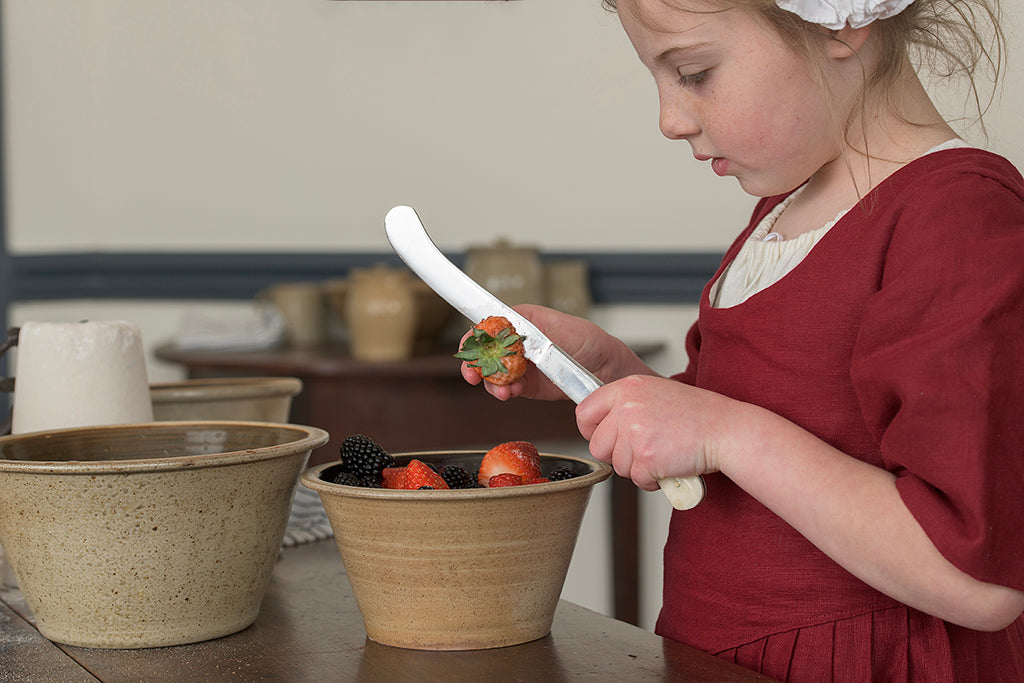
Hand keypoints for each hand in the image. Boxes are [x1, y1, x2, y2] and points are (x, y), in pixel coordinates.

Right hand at [458, 304, 652, 400]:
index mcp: (523, 321)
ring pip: (492, 373)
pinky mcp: (527, 385)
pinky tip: (510, 392)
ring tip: (501, 389)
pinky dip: (504, 391)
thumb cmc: (588, 340)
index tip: (468, 346)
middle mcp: (517, 343)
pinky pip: (508, 388)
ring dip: (491, 382)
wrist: (606, 369)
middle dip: (474, 363)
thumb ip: (531, 331)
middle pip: (484, 351)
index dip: (475, 335)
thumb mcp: (559, 328)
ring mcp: (521, 365)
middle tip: (472, 374)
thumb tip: (507, 331)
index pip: (490, 324)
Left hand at [576, 374, 739, 490]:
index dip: (591, 430)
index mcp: (627, 388)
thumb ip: (626, 404)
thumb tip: (601, 423)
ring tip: (662, 453)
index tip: (603, 436)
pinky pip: (636, 479)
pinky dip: (652, 480)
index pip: (584, 412)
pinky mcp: (647, 458)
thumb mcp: (655, 393)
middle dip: (617, 455)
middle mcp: (627, 408)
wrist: (725, 430)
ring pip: (617, 466)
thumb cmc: (697, 414)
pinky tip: (669, 465)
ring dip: (638, 467)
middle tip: (643, 450)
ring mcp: (636, 433)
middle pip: (597, 446)